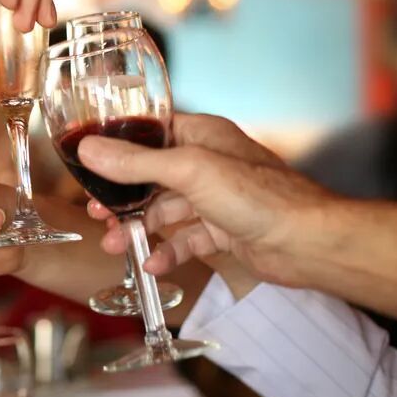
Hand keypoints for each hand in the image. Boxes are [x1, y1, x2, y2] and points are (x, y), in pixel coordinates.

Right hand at [80, 113, 335, 286]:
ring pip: (165, 211)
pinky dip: (167, 252)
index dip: (119, 147)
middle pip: (152, 176)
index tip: (89, 164)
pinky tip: (152, 264)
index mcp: (201, 134)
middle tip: (96, 212)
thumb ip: (136, 163)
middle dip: (122, 197)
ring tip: (115, 245)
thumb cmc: (257, 195)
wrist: (307, 241)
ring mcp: (215, 197)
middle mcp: (207, 161)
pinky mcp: (223, 229)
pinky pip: (185, 239)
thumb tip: (89, 150)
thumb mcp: (188, 170)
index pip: (150, 132)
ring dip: (138, 228)